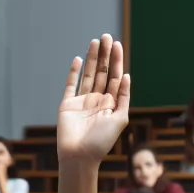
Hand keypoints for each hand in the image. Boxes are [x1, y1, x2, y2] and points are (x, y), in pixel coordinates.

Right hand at [57, 34, 129, 162]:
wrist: (79, 156)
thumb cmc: (101, 142)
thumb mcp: (119, 119)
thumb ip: (123, 98)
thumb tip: (126, 76)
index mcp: (110, 105)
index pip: (114, 78)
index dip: (116, 61)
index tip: (117, 45)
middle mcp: (97, 101)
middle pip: (102, 73)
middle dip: (105, 55)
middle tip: (107, 36)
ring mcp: (81, 102)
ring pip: (88, 75)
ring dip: (92, 58)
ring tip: (96, 41)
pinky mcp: (67, 105)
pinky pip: (71, 85)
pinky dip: (74, 72)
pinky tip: (79, 59)